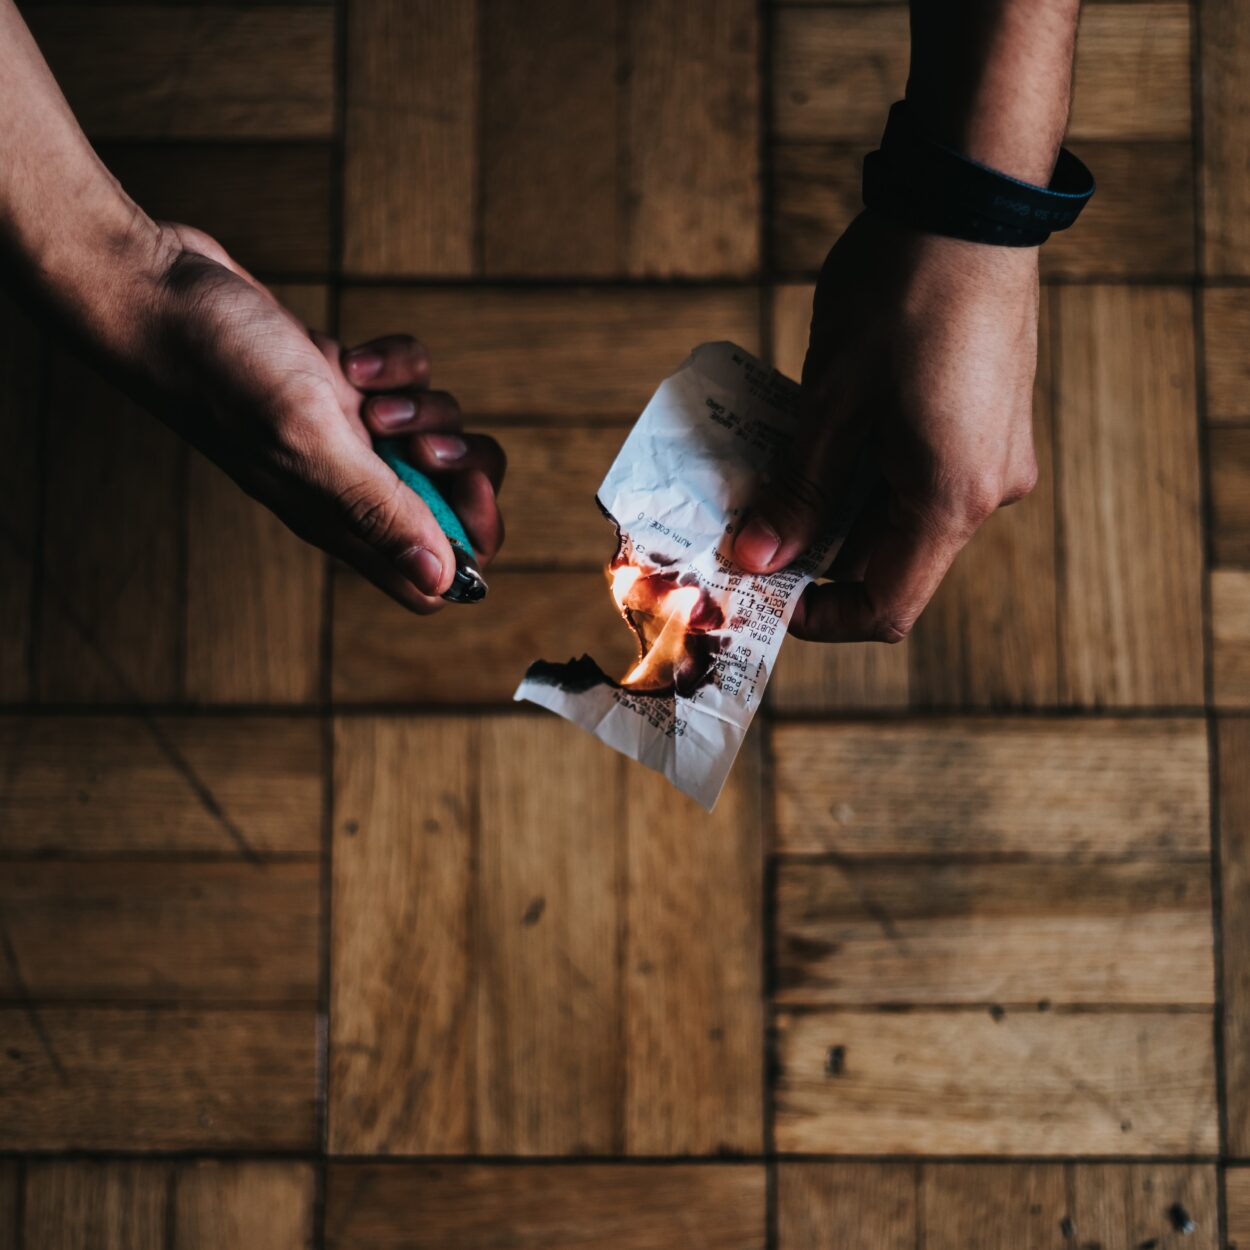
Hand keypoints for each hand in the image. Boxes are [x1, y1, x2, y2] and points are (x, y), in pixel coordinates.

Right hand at [102, 223, 504, 613]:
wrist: (159, 292)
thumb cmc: (220, 369)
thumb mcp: (311, 439)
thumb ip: (377, 509)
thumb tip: (441, 578)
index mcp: (343, 522)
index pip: (433, 579)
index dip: (467, 549)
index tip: (463, 495)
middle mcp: (352, 488)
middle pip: (454, 505)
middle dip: (462, 467)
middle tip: (420, 440)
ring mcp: (351, 437)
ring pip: (439, 435)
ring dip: (424, 406)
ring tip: (364, 390)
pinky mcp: (348, 388)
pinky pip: (413, 381)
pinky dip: (398, 363)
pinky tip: (352, 357)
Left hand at [733, 211, 1038, 641]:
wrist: (972, 199)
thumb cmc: (902, 292)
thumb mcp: (831, 401)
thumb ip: (797, 491)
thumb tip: (757, 558)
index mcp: (952, 498)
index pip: (889, 607)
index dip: (822, 616)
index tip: (766, 594)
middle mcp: (987, 490)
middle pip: (892, 561)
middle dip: (816, 554)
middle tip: (751, 527)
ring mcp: (994, 455)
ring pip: (902, 516)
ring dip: (837, 509)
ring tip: (776, 474)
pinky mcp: (987, 422)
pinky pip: (921, 475)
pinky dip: (867, 473)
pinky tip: (823, 436)